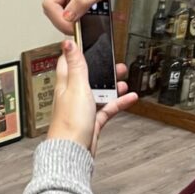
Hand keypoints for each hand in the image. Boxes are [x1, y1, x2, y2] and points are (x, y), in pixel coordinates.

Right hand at [42, 0, 173, 34]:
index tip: (71, 28)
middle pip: (55, 6)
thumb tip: (67, 16)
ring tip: (92, 21)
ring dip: (77, 17)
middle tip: (79, 29)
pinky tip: (98, 14)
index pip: (49, 2)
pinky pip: (80, 4)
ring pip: (67, 6)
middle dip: (65, 20)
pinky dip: (87, 13)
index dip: (58, 19)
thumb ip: (83, 1)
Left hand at [46, 39, 137, 155]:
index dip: (76, 51)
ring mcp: (82, 109)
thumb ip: (76, 66)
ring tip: (123, 77)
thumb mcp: (76, 87)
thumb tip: (68, 43)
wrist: (73, 152)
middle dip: (100, 68)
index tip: (86, 41)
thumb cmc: (69, 123)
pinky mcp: (91, 121)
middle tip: (113, 61)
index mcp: (64, 84)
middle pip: (87, 76)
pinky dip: (118, 102)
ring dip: (111, 85)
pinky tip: (130, 98)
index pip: (68, 62)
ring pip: (98, 91)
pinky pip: (107, 108)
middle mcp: (71, 95)